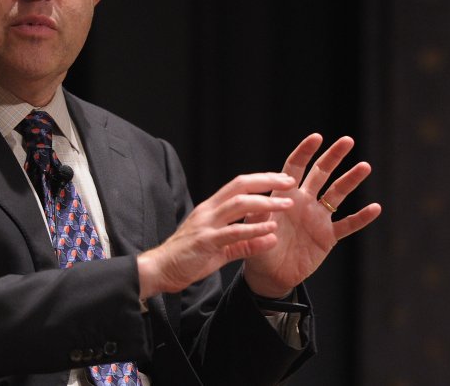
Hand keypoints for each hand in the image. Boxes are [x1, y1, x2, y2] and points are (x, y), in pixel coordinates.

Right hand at [136, 172, 297, 298]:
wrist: (160, 269)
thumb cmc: (189, 257)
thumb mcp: (221, 248)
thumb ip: (245, 242)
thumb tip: (272, 237)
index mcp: (211, 208)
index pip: (239, 184)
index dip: (261, 179)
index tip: (282, 179)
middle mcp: (208, 210)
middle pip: (240, 186)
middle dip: (267, 181)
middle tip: (290, 183)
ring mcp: (206, 224)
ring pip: (239, 204)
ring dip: (266, 203)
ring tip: (286, 204)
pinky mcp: (205, 241)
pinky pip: (233, 232)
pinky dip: (254, 229)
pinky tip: (270, 229)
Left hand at [242, 134, 380, 297]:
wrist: (270, 274)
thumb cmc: (257, 248)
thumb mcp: (252, 230)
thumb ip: (257, 216)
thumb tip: (259, 204)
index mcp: (285, 196)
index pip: (295, 168)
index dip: (305, 152)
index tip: (316, 137)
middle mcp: (304, 202)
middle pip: (321, 173)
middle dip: (333, 156)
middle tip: (348, 140)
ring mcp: (318, 218)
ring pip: (337, 194)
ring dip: (351, 180)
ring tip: (364, 166)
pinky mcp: (328, 237)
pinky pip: (347, 224)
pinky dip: (361, 218)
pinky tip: (375, 207)